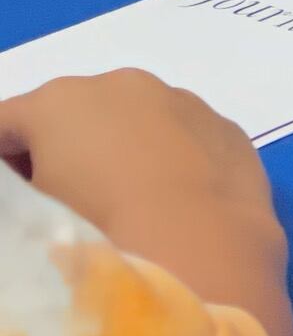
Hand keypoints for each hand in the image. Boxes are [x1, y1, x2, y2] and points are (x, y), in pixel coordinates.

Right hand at [0, 70, 279, 264]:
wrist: (201, 250)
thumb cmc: (93, 231)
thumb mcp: (29, 214)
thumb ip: (22, 189)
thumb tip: (44, 182)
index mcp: (58, 101)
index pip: (6, 124)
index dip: (7, 165)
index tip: (19, 197)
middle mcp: (122, 85)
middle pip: (72, 117)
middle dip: (61, 152)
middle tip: (64, 204)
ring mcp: (182, 102)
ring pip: (135, 122)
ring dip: (121, 152)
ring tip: (125, 206)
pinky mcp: (227, 129)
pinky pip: (185, 140)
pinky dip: (173, 161)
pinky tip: (175, 204)